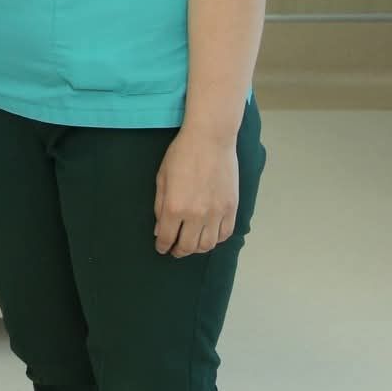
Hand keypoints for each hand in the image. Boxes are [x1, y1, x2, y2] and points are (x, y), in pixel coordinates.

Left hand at [153, 127, 238, 256]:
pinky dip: (216, 239)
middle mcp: (197, 215)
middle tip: (175, 250)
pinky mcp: (231, 208)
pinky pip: (225, 234)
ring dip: (197, 248)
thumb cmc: (181, 154)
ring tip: (191, 244)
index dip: (162, 246)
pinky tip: (208, 234)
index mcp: (176, 207)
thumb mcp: (162, 178)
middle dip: (179, 251)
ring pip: (208, 245)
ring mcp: (217, 213)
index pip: (167, 237)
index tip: (161, 248)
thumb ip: (160, 206)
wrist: (210, 140)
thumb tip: (159, 230)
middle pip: (188, 246)